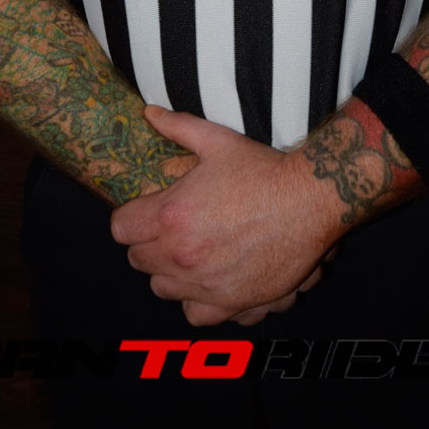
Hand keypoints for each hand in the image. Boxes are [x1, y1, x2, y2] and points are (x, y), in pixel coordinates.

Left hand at [109, 106, 338, 324]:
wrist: (308, 202)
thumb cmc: (262, 171)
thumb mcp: (218, 141)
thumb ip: (178, 127)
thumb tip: (150, 113)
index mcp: (171, 215)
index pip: (120, 229)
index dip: (131, 217)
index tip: (146, 210)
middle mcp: (181, 255)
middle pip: (137, 260)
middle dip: (149, 243)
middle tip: (171, 228)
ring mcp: (204, 284)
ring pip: (162, 288)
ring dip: (169, 272)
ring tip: (190, 253)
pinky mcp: (230, 303)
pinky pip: (195, 315)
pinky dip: (198, 301)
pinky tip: (209, 281)